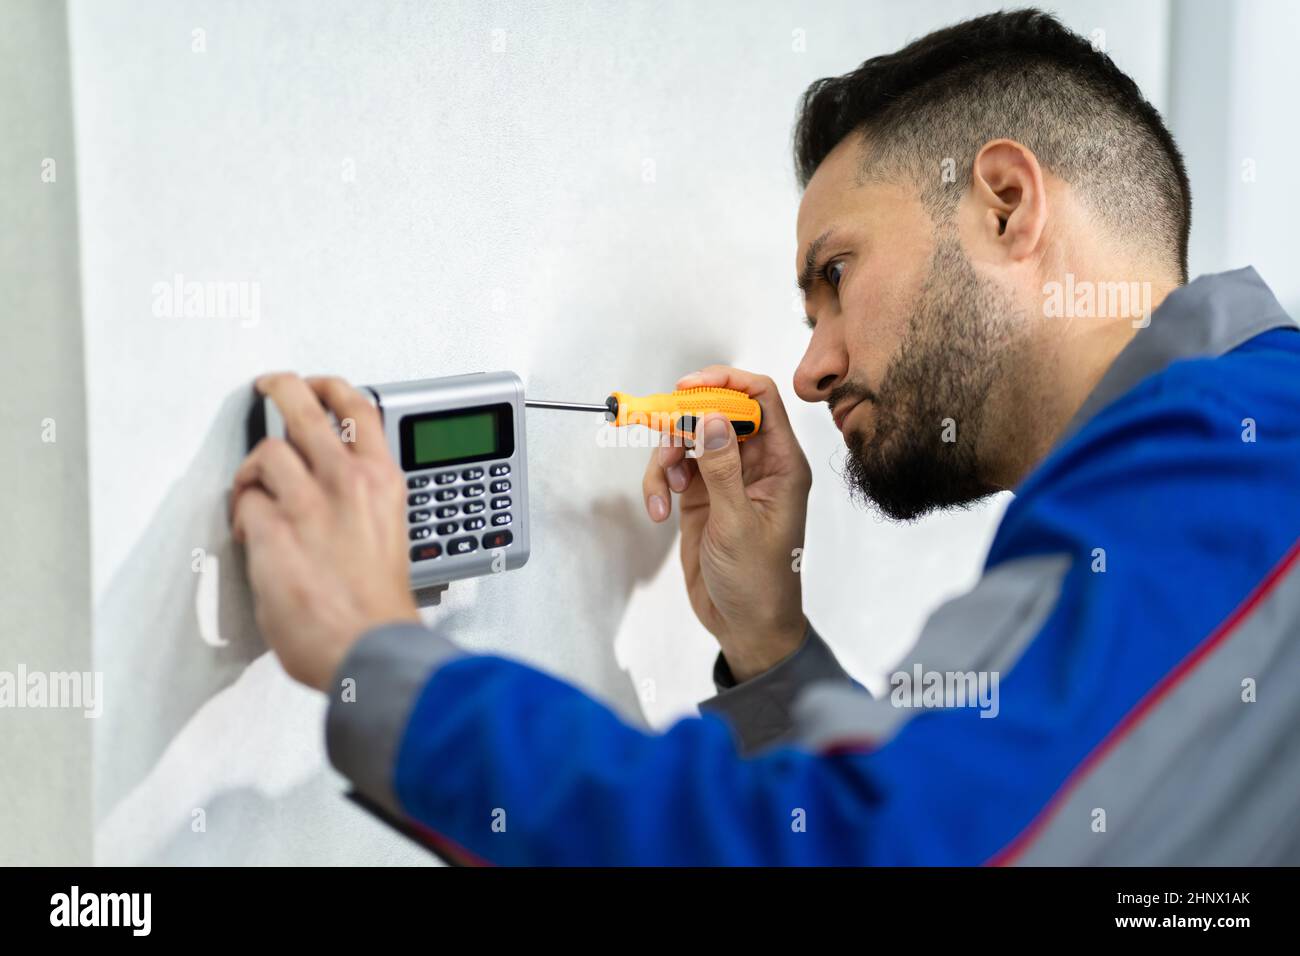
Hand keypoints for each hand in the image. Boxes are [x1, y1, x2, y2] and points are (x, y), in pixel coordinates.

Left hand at [230, 373, 418, 691]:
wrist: (369, 646)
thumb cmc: (380, 607)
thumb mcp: (390, 536)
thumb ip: (364, 506)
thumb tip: (336, 494)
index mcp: (382, 483)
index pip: (359, 410)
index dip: (332, 388)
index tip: (319, 384)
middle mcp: (347, 483)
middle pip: (304, 408)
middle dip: (281, 388)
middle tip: (270, 386)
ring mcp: (309, 505)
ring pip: (266, 453)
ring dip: (254, 470)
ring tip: (253, 487)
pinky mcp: (274, 532)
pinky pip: (246, 504)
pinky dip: (245, 516)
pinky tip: (254, 535)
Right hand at [642, 366, 811, 681]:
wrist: (746, 626)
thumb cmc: (759, 582)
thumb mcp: (738, 524)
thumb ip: (722, 469)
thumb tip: (711, 418)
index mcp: (781, 465)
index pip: (761, 400)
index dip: (727, 383)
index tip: (690, 387)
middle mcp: (756, 465)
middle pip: (718, 413)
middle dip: (685, 420)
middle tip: (663, 431)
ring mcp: (727, 479)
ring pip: (690, 440)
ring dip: (668, 457)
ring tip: (665, 490)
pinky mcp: (702, 498)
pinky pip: (675, 470)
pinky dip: (660, 483)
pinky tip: (660, 510)